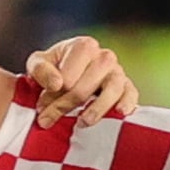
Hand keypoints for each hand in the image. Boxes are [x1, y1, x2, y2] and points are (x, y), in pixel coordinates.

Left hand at [18, 36, 139, 124]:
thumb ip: (40, 70)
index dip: (54, 93)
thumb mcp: (38, 63)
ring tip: (82, 122)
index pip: (70, 74)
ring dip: (97, 108)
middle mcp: (104, 56)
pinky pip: (131, 94)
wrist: (67, 75)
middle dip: (67, 104)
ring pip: (113, 89)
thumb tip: (56, 84)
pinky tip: (119, 113)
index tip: (41, 105)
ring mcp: (117, 71)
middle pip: (88, 84)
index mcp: (84, 46)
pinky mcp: (127, 86)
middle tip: (47, 120)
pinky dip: (127, 103)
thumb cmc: (52, 68)